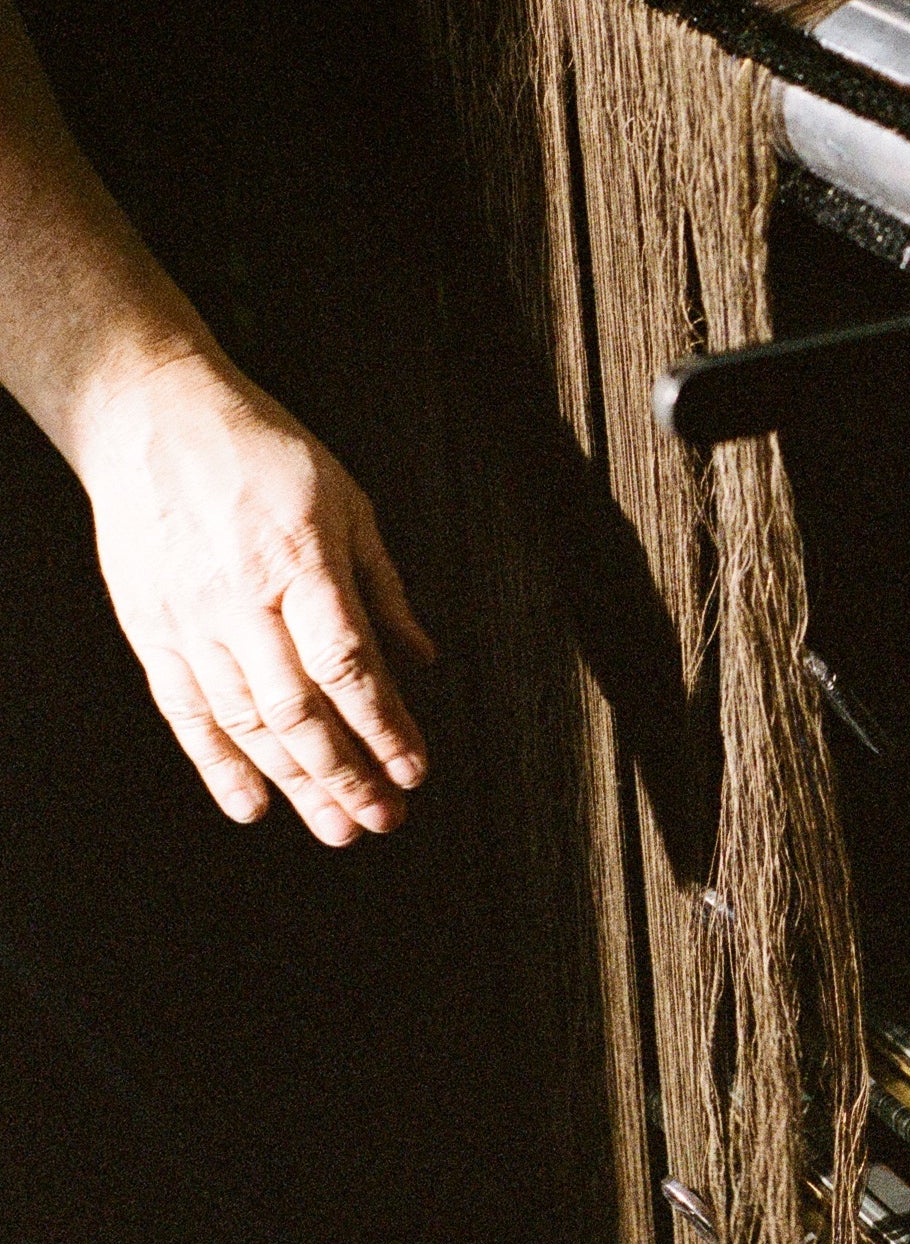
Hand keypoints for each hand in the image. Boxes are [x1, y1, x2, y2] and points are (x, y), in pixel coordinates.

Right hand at [71, 344, 435, 846]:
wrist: (151, 417)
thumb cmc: (258, 453)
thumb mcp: (346, 504)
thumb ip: (383, 589)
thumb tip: (423, 660)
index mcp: (300, 562)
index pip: (348, 665)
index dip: (384, 726)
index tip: (413, 769)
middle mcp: (242, 599)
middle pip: (298, 709)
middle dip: (345, 774)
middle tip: (382, 820)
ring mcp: (190, 619)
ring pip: (245, 722)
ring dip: (294, 783)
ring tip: (335, 826)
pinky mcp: (151, 630)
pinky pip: (187, 712)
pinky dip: (217, 765)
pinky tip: (251, 804)